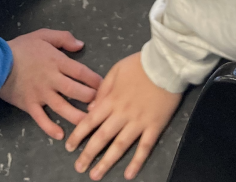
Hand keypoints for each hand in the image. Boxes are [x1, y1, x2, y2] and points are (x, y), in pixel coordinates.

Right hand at [0, 29, 103, 140]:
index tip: (105, 87)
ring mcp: (41, 94)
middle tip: (101, 106)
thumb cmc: (21, 48)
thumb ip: (63, 38)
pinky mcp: (29, 105)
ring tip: (88, 124)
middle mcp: (52, 80)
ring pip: (63, 108)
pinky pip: (41, 119)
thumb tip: (81, 45)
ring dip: (77, 117)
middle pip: (76, 92)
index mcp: (57, 62)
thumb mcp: (43, 35)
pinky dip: (50, 128)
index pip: (82, 73)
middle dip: (91, 100)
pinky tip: (60, 135)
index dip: (96, 81)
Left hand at [65, 53, 182, 179]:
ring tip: (95, 175)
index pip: (90, 121)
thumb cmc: (140, 65)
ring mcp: (139, 122)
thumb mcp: (115, 70)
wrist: (166, 64)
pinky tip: (129, 174)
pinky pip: (145, 147)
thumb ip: (102, 90)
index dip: (78, 135)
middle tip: (79, 167)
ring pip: (120, 145)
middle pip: (102, 137)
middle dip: (88, 154)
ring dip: (106, 162)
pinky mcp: (155, 126)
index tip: (69, 147)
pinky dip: (137, 161)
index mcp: (111, 100)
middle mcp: (122, 114)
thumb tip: (90, 108)